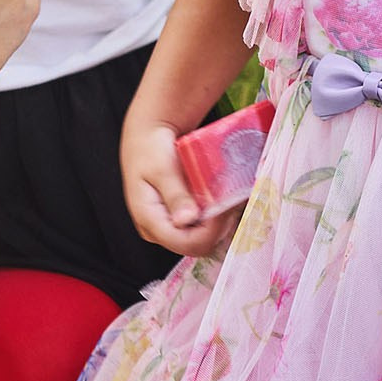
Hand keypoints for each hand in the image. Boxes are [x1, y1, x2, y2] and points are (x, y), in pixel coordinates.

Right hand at [122, 117, 241, 257]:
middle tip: (233, 201)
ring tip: (231, 197)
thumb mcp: (163, 168)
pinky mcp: (181, 219)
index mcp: (150, 221)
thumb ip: (175, 195)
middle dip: (220, 226)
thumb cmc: (150, 148)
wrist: (148, 136)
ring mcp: (171, 225)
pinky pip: (205, 226)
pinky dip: (219, 215)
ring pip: (205, 237)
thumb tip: (186, 220)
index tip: (226, 207)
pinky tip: (225, 199)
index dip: (212, 230)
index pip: (186, 243)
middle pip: (198, 244)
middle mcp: (160, 230)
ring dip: (223, 221)